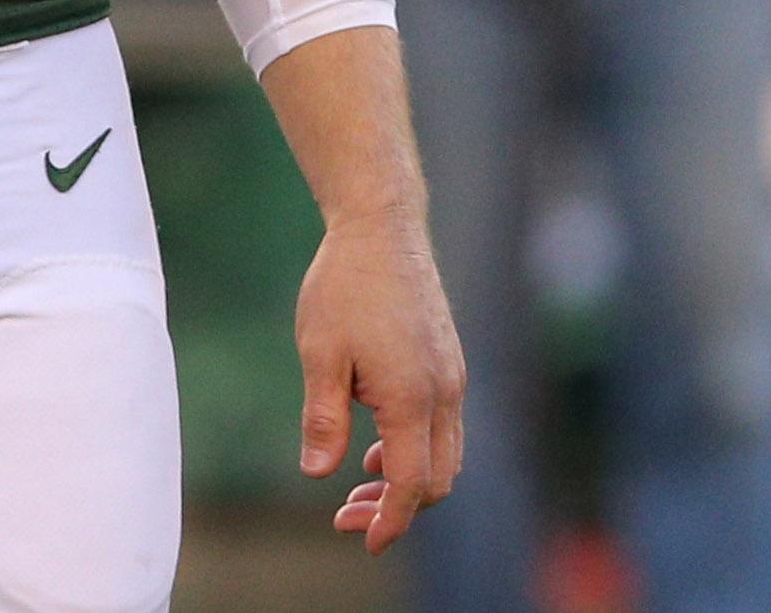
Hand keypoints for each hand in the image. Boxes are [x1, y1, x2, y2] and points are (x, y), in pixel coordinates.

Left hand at [296, 209, 464, 553]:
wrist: (383, 228)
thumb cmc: (346, 287)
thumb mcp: (320, 354)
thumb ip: (323, 419)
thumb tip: (319, 473)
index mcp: (413, 397)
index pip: (410, 484)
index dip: (389, 521)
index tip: (365, 542)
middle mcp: (444, 392)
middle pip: (436, 480)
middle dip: (395, 508)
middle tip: (346, 514)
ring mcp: (452, 376)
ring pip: (446, 455)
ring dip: (407, 480)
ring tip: (358, 483)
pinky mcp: (449, 362)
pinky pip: (444, 427)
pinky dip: (416, 450)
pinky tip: (376, 443)